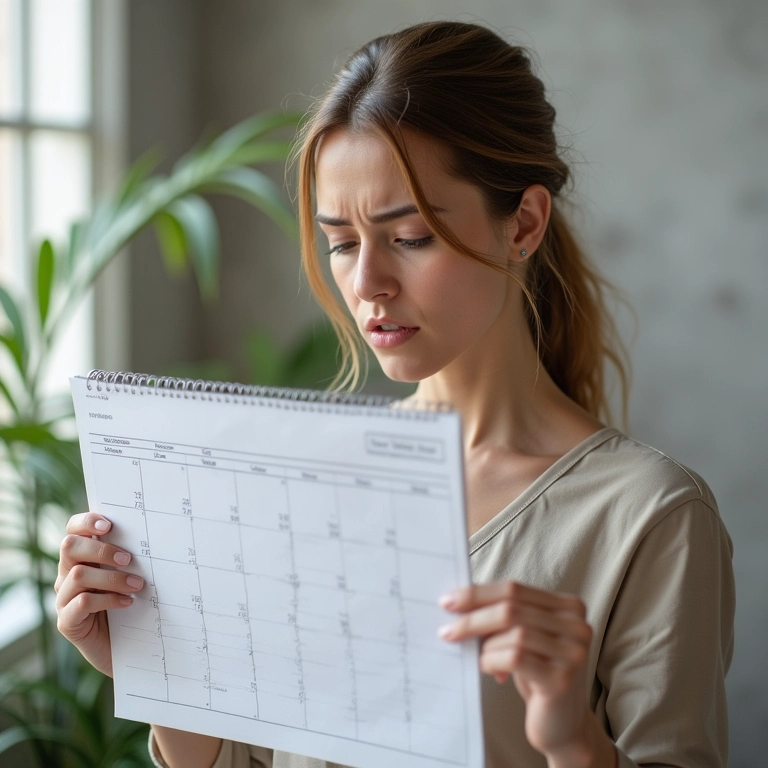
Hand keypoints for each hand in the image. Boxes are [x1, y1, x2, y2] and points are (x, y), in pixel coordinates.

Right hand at [55, 512, 143, 676]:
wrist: (128, 650)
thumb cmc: (131, 606)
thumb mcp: (130, 577)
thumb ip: (128, 558)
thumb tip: (148, 536)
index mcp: (81, 559)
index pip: (73, 530)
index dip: (86, 522)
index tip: (109, 525)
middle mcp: (66, 575)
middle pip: (70, 547)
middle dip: (100, 550)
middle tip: (128, 559)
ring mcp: (64, 599)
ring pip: (78, 575)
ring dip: (112, 578)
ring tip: (137, 585)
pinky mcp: (67, 623)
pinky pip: (80, 603)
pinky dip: (107, 599)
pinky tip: (127, 602)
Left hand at [438, 581, 601, 761]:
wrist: (562, 724)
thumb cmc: (537, 674)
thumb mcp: (525, 637)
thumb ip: (505, 616)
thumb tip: (459, 602)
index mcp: (568, 606)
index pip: (514, 589)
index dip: (478, 594)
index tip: (449, 601)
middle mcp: (577, 625)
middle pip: (511, 608)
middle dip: (473, 618)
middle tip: (447, 630)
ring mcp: (573, 652)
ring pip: (513, 633)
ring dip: (485, 645)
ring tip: (478, 658)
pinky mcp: (562, 678)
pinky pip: (515, 658)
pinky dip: (493, 661)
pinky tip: (490, 670)